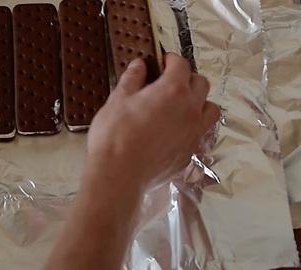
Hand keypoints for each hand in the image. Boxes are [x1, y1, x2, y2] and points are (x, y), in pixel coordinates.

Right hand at [87, 53, 219, 185]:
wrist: (119, 175)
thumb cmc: (115, 135)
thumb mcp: (118, 100)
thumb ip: (132, 79)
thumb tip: (139, 66)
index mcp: (173, 90)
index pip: (181, 65)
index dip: (171, 59)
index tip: (163, 60)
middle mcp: (190, 109)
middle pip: (202, 84)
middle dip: (187, 78)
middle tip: (169, 82)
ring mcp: (193, 133)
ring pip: (210, 110)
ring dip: (199, 103)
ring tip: (180, 106)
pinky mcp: (189, 154)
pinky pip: (200, 134)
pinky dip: (192, 127)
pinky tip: (174, 132)